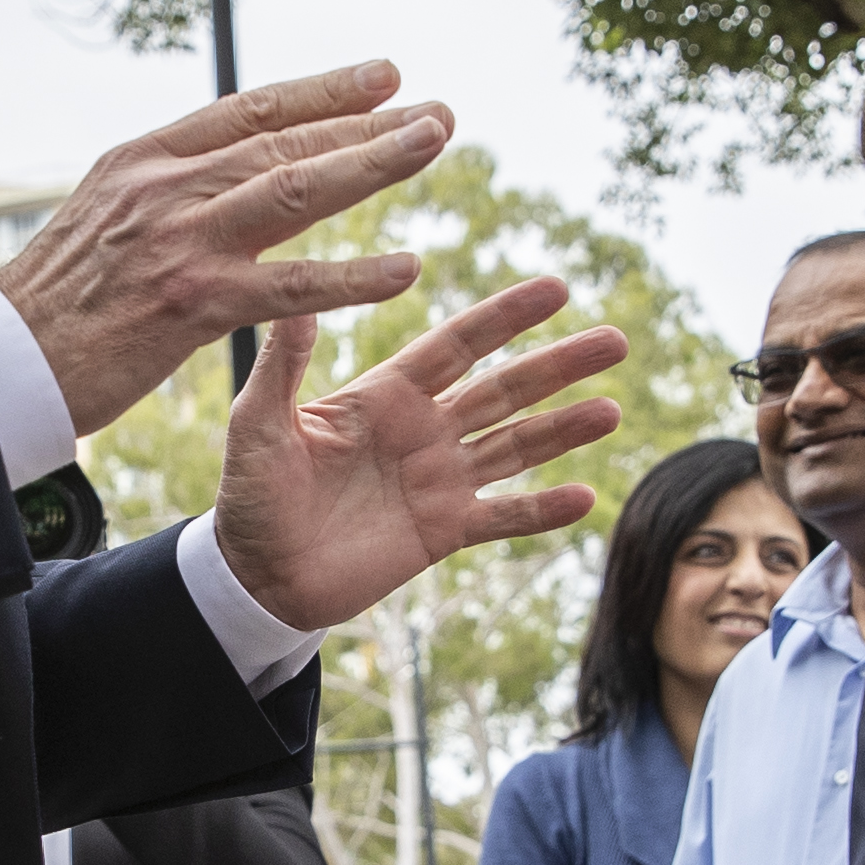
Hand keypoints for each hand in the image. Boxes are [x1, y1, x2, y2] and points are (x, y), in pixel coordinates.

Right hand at [0, 64, 458, 430]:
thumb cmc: (53, 305)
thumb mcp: (101, 220)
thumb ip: (161, 193)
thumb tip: (215, 174)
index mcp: (142, 159)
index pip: (249, 109)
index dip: (322, 90)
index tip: (383, 75)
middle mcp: (163, 186)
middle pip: (284, 138)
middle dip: (367, 120)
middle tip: (437, 110)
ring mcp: (179, 241)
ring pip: (295, 188)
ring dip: (372, 162)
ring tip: (433, 144)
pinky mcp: (191, 303)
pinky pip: (290, 285)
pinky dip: (352, 275)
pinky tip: (404, 269)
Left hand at [207, 281, 625, 634]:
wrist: (257, 576)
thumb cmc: (250, 494)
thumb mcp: (259, 424)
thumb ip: (283, 367)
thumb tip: (298, 303)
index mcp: (386, 396)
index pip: (457, 346)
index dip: (506, 318)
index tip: (556, 288)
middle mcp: (423, 431)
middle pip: (504, 390)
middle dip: (558, 364)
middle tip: (614, 339)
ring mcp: (439, 481)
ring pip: (515, 448)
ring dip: (564, 430)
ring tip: (611, 410)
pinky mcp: (443, 532)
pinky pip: (502, 518)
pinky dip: (541, 511)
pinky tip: (585, 498)